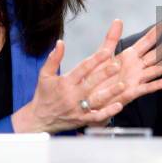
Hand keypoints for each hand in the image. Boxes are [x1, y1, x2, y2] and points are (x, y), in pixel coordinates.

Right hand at [11, 40, 125, 133]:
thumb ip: (53, 58)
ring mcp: (78, 109)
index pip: (82, 69)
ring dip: (110, 93)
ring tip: (122, 85)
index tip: (106, 52)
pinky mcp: (82, 119)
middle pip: (91, 82)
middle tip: (117, 65)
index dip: (95, 60)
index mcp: (65, 83)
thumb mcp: (44, 74)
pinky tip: (119, 105)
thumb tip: (60, 42)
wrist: (39, 119)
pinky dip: (108, 112)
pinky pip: (97, 117)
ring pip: (96, 100)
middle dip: (105, 73)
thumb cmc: (43, 95)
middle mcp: (72, 95)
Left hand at [87, 19, 161, 125]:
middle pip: (155, 53)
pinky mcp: (132, 92)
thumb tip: (118, 19)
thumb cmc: (97, 76)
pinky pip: (148, 88)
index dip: (157, 32)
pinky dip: (160, 84)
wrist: (91, 96)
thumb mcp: (103, 54)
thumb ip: (111, 37)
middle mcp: (136, 66)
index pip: (146, 41)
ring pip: (156, 69)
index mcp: (129, 56)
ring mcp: (136, 79)